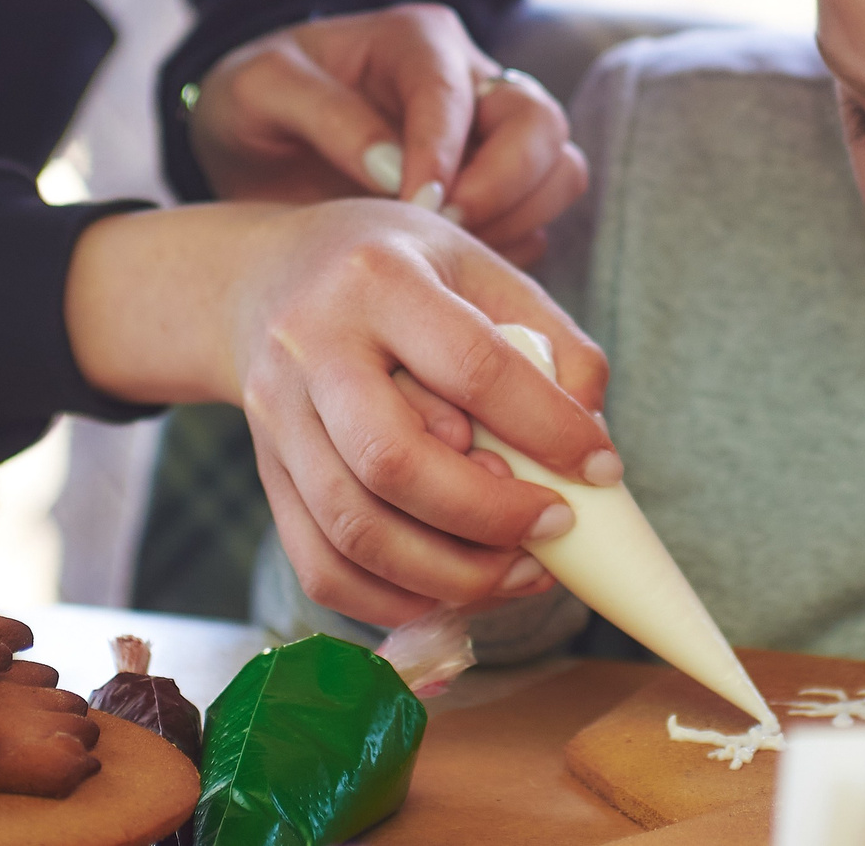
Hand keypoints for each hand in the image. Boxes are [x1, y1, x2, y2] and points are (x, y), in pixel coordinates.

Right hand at [64, 197, 617, 624]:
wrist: (261, 279)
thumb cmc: (392, 271)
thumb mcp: (473, 265)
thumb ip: (547, 338)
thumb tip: (591, 435)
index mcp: (378, 279)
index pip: (472, 366)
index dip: (547, 428)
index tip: (602, 468)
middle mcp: (313, 347)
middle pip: (394, 461)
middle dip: (489, 517)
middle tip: (555, 528)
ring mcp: (277, 418)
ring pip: (354, 529)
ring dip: (449, 574)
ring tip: (518, 571)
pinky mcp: (266, 476)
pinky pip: (320, 566)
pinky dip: (392, 599)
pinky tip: (452, 590)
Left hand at [187, 4, 587, 264]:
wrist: (256, 141)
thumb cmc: (256, 104)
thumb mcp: (259, 89)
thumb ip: (323, 114)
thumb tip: (393, 168)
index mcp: (416, 40)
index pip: (456, 93)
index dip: (443, 154)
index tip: (415, 208)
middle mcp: (472, 81)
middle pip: (541, 124)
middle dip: (504, 186)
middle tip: (443, 228)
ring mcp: (492, 137)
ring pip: (559, 172)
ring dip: (516, 220)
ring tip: (448, 251)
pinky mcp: (496, 190)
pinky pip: (538, 223)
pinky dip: (508, 250)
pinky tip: (449, 268)